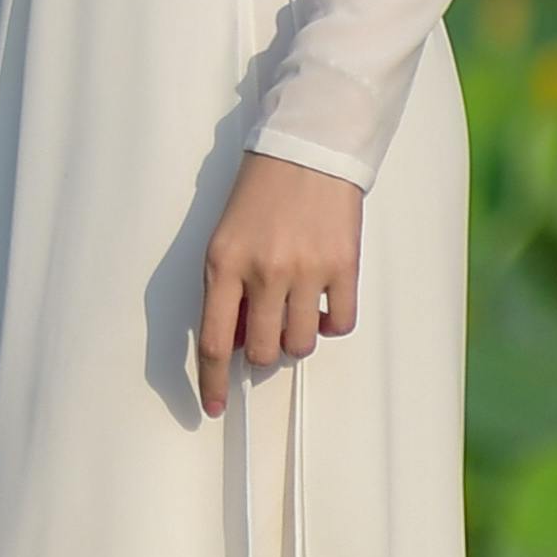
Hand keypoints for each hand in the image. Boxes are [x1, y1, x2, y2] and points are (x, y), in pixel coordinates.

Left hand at [193, 157, 362, 408]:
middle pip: (263, 352)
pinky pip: (340, 323)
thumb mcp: (226, 238)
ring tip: (297, 308)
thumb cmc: (262, 192)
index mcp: (224, 264)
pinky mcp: (344, 267)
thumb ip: (226, 289)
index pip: (214, 341)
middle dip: (263, 353)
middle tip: (268, 331)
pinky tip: (324, 302)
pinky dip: (332, 322)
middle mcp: (264, 272)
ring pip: (301, 343)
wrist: (307, 151)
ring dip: (297, 336)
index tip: (215, 405)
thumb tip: (237, 341)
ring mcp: (307, 271)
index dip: (212, 381)